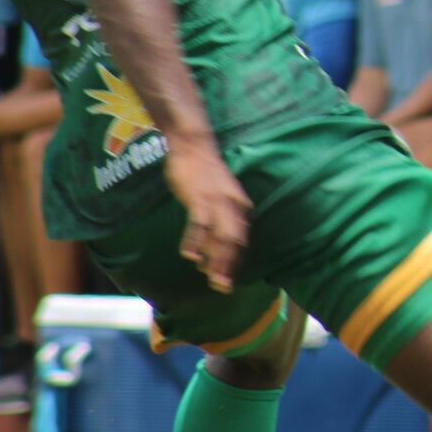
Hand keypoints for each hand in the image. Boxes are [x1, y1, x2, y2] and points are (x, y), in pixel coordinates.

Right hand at [166, 133, 251, 293]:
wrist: (194, 144)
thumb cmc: (204, 172)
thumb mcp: (221, 194)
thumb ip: (222, 215)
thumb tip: (216, 242)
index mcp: (239, 206)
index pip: (241, 238)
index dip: (235, 260)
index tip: (230, 279)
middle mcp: (233, 205)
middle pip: (234, 241)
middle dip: (228, 266)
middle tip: (223, 288)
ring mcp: (216, 201)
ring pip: (220, 235)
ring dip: (216, 258)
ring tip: (211, 279)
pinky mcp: (199, 196)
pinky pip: (199, 222)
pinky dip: (195, 240)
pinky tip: (190, 256)